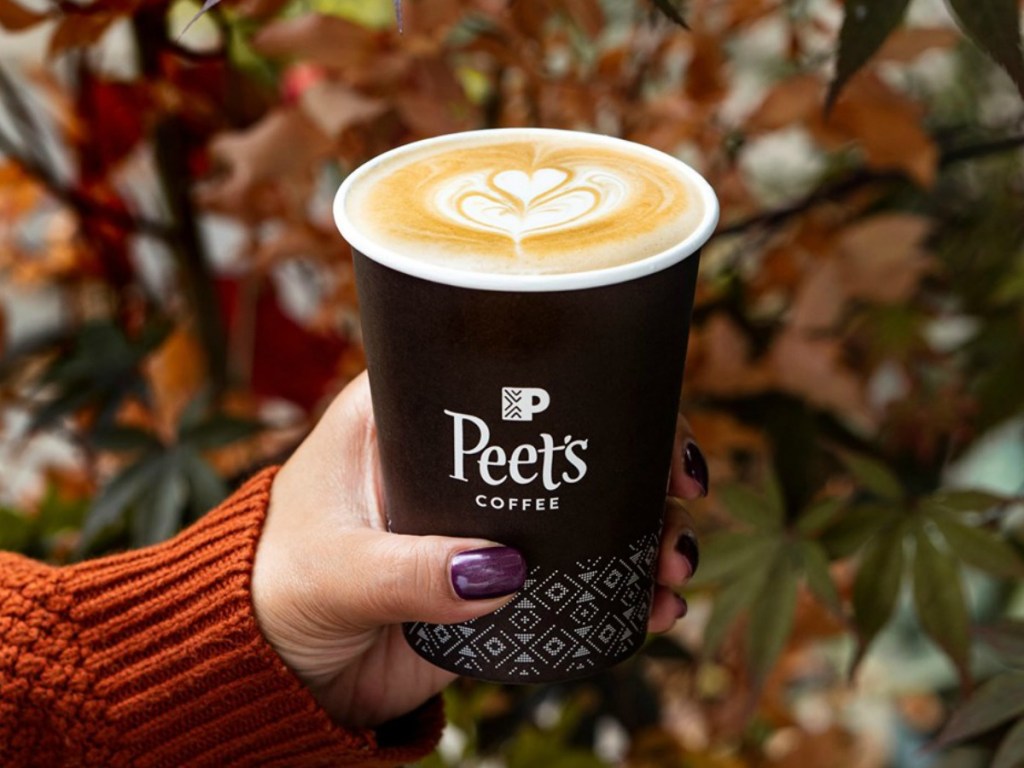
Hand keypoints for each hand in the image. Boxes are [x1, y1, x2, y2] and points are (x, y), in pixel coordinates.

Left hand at [252, 372, 706, 727]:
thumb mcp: (335, 569)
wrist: (276, 671)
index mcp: (407, 416)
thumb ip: (407, 571)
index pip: (503, 372)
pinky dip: (619, 588)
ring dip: (642, 527)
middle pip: (566, 436)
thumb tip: (502, 571)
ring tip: (674, 562)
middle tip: (680, 488)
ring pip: (583, 506)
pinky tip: (655, 606)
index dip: (583, 381)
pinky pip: (572, 577)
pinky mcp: (497, 583)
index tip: (643, 410)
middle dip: (635, 460)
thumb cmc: (275, 587)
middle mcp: (457, 459)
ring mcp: (483, 522)